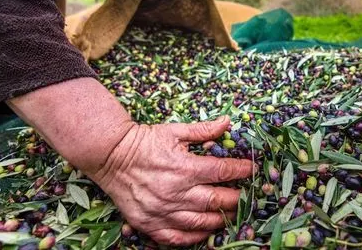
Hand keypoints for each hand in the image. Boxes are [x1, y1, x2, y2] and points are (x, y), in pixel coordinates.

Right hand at [89, 116, 254, 245]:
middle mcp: (176, 192)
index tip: (251, 169)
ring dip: (221, 219)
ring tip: (231, 213)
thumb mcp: (175, 131)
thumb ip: (203, 130)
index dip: (241, 171)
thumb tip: (228, 122)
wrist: (110, 155)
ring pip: (202, 222)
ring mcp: (163, 211)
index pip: (223, 172)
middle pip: (217, 200)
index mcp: (184, 168)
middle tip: (246, 195)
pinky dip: (195, 237)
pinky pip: (178, 238)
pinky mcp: (150, 224)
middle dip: (236, 198)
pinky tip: (207, 231)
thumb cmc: (144, 142)